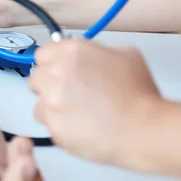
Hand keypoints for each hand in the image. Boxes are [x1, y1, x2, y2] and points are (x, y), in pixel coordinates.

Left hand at [28, 39, 162, 166]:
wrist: (144, 128)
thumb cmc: (139, 95)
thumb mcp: (126, 54)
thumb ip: (97, 51)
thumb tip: (90, 57)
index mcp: (71, 52)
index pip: (42, 54)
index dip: (52, 63)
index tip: (59, 71)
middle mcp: (56, 74)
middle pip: (36, 79)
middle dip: (49, 86)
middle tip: (71, 94)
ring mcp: (51, 102)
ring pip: (38, 105)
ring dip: (53, 109)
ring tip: (79, 114)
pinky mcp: (53, 126)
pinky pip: (49, 126)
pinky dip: (61, 128)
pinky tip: (82, 127)